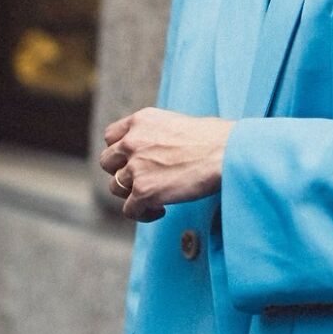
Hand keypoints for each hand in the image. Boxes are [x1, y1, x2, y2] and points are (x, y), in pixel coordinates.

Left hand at [99, 107, 234, 222]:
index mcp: (142, 120)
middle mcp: (133, 141)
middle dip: (121, 171)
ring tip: (153, 196)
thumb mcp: (176, 122)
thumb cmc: (213, 138)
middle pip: (107, 161)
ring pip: (115, 186)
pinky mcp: (143, 191)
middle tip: (141, 179)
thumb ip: (156, 134)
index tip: (132, 160)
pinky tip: (161, 209)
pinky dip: (143, 213)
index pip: (111, 136)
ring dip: (131, 193)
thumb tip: (155, 150)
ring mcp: (136, 166)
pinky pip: (129, 210)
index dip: (119, 151)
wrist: (225, 152)